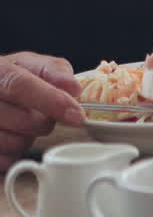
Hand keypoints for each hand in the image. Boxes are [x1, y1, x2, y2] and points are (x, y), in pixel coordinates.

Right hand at [0, 52, 84, 171]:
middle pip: (24, 119)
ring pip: (15, 143)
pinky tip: (11, 134)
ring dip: (29, 136)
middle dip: (45, 120)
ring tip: (22, 122)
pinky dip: (15, 151)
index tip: (76, 115)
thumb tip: (74, 88)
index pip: (21, 86)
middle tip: (44, 113)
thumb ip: (53, 70)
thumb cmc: (10, 77)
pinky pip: (5, 159)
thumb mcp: (29, 64)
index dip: (52, 101)